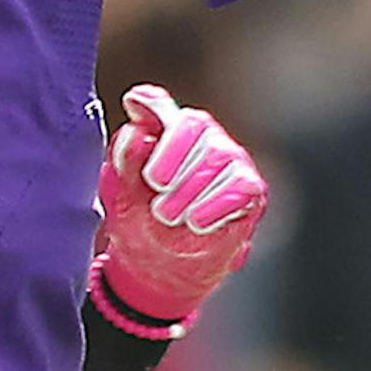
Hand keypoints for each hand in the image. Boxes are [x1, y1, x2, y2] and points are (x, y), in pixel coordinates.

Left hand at [97, 84, 267, 324]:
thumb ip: (125, 161)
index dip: (149, 102)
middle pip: (194, 123)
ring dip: (190, 189)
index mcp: (160, 130)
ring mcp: (228, 158)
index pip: (156, 102)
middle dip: (172, 157)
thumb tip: (136, 132)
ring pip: (219, 155)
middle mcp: (199, 135)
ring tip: (169, 214)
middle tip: (156, 189)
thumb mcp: (120, 195)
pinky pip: (242, 184)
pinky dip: (216, 204)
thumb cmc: (139, 221)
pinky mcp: (249, 188)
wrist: (163, 268)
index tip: (134, 104)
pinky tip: (196, 221)